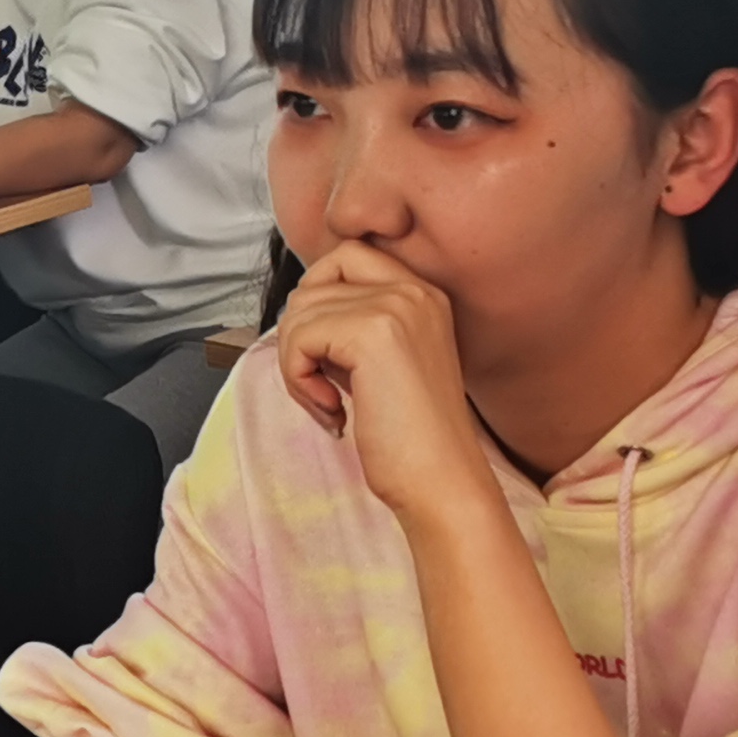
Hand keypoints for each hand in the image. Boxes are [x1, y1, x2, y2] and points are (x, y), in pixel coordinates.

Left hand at [271, 243, 487, 525]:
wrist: (442, 480)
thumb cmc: (407, 436)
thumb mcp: (379, 364)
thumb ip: (349, 326)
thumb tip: (297, 310)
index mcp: (422, 294)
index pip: (344, 256)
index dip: (316, 303)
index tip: (327, 357)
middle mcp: (415, 290)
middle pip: (312, 284)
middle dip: (298, 337)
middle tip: (320, 387)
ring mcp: (397, 306)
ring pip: (299, 313)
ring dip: (295, 365)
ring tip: (328, 405)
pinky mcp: (373, 332)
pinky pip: (297, 338)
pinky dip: (297, 380)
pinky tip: (332, 410)